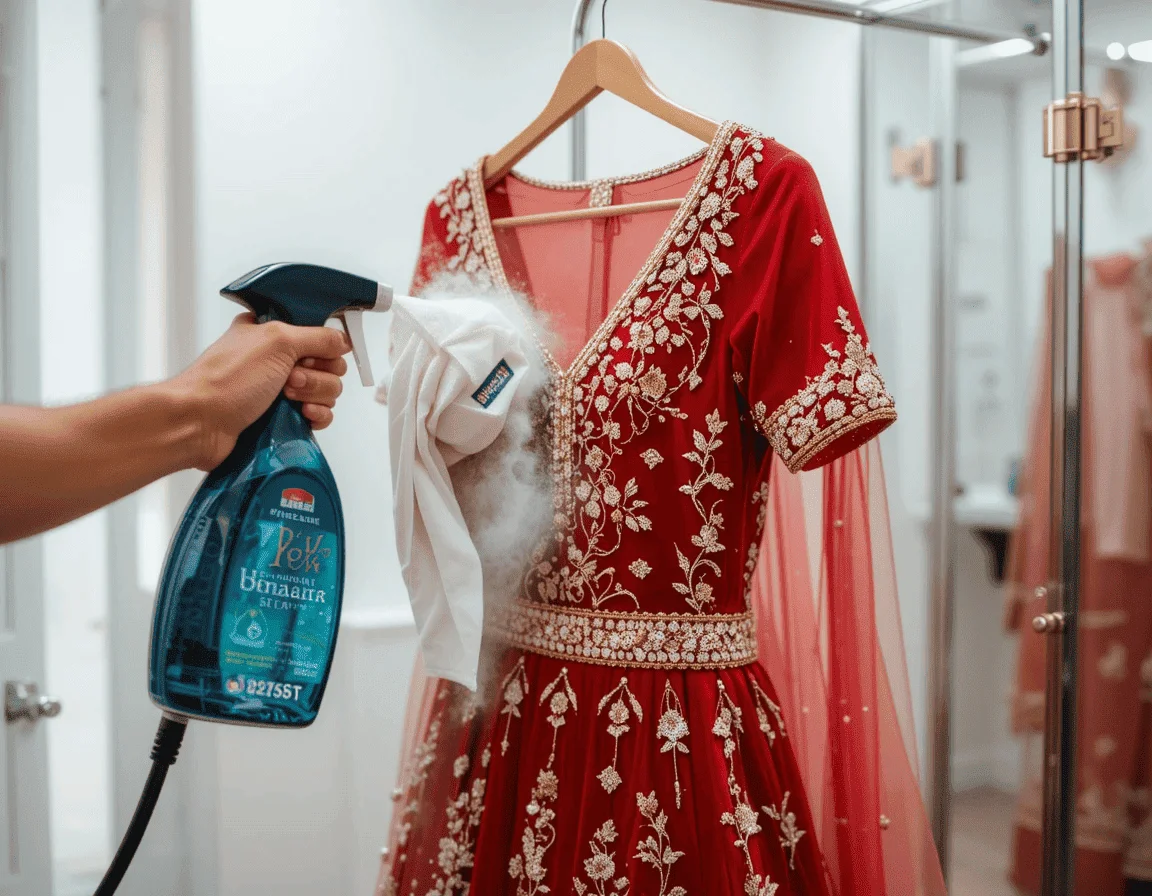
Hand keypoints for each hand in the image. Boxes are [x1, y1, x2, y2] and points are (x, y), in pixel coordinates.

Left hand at [171, 313, 350, 469]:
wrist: (198, 424)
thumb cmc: (226, 380)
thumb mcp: (277, 342)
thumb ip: (317, 336)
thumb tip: (343, 340)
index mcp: (272, 332)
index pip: (319, 334)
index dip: (323, 347)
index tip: (311, 355)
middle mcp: (277, 359)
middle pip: (328, 364)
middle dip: (317, 374)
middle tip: (291, 379)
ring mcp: (280, 389)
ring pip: (326, 390)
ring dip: (315, 395)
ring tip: (289, 400)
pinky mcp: (283, 417)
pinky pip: (319, 414)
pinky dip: (317, 416)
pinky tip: (303, 417)